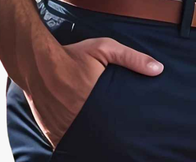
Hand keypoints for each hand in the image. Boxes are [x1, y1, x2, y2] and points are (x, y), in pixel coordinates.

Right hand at [22, 35, 163, 149]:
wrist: (37, 61)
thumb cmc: (72, 55)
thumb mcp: (104, 48)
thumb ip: (131, 58)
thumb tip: (158, 69)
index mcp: (96, 101)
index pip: (117, 126)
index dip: (126, 133)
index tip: (135, 135)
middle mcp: (80, 119)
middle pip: (102, 139)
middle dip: (112, 140)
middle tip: (123, 140)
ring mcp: (65, 129)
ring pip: (84, 145)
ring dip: (93, 144)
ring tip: (105, 143)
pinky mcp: (53, 133)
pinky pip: (68, 146)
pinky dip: (76, 145)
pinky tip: (85, 143)